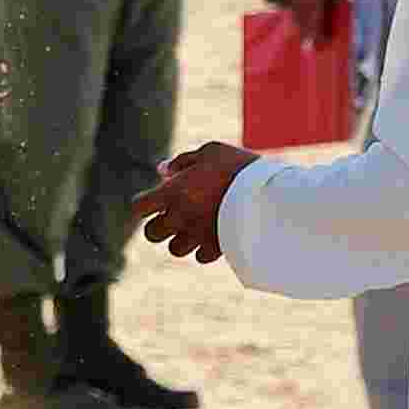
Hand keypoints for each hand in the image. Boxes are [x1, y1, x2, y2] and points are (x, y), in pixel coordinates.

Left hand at [136, 141, 255, 265]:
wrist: (270, 191)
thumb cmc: (238, 166)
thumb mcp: (211, 151)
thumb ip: (182, 162)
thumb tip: (162, 171)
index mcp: (172, 193)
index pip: (138, 207)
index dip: (145, 204)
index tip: (157, 199)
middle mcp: (179, 217)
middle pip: (151, 234)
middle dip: (160, 225)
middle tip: (176, 215)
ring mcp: (197, 236)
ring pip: (175, 249)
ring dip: (181, 239)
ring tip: (196, 226)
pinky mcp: (217, 249)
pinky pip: (199, 257)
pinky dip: (203, 249)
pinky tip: (213, 234)